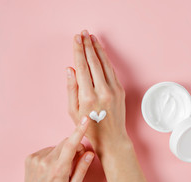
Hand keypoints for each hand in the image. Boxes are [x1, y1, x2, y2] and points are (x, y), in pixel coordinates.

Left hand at [0, 116, 93, 181]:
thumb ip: (82, 170)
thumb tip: (89, 153)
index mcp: (58, 170)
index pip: (71, 146)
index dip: (79, 131)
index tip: (85, 119)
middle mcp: (46, 161)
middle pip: (65, 143)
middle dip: (74, 148)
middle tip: (76, 161)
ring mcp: (36, 158)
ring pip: (57, 147)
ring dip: (62, 153)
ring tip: (59, 170)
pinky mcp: (30, 157)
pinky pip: (47, 150)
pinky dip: (52, 156)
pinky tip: (50, 168)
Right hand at [66, 30, 129, 153]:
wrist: (112, 139)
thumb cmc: (89, 128)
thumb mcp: (73, 112)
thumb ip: (71, 89)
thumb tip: (70, 68)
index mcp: (88, 96)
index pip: (82, 67)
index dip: (78, 50)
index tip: (76, 38)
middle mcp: (102, 91)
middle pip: (94, 62)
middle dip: (88, 45)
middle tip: (83, 33)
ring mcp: (114, 90)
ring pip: (105, 63)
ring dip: (98, 49)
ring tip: (92, 38)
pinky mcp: (121, 90)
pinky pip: (112, 71)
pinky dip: (106, 59)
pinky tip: (101, 52)